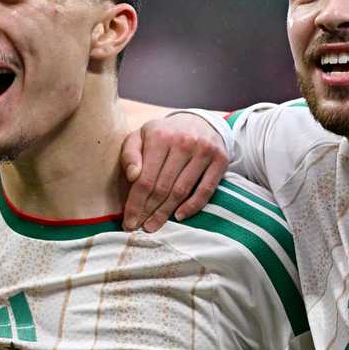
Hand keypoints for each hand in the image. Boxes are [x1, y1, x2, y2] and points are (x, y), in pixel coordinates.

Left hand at [120, 112, 227, 231]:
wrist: (198, 121)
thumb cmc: (163, 134)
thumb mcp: (140, 136)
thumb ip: (130, 154)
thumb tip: (131, 176)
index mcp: (160, 136)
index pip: (145, 179)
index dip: (135, 204)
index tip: (128, 222)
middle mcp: (183, 142)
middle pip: (163, 187)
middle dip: (149, 211)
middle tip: (140, 227)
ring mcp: (204, 151)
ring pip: (182, 191)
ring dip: (166, 212)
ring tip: (154, 225)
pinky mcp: (220, 160)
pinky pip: (205, 190)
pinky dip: (192, 206)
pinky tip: (179, 216)